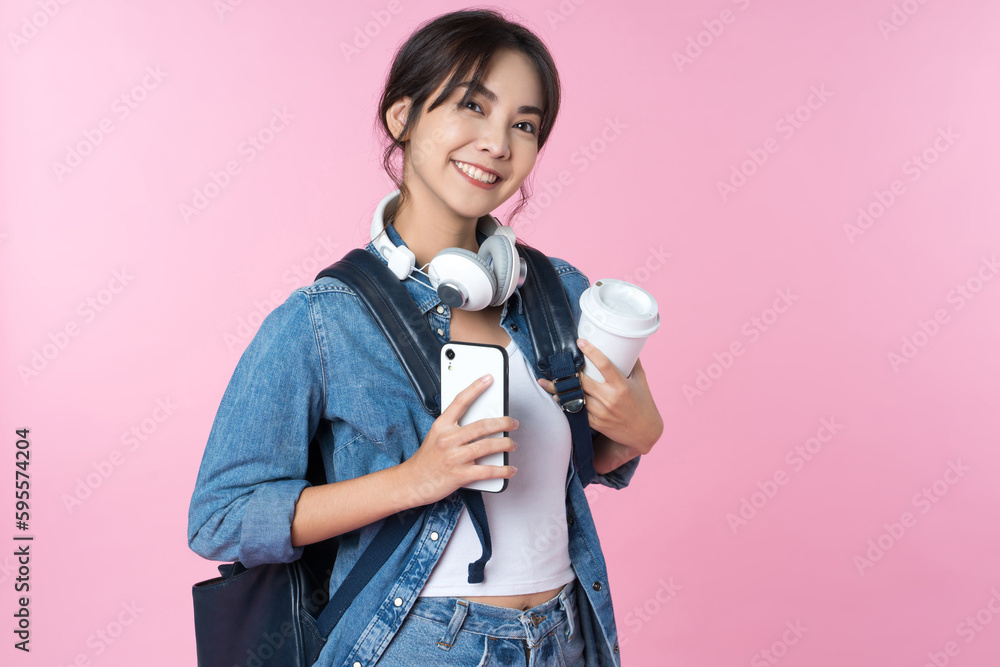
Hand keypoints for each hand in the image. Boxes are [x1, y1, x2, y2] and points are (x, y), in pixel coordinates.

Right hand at [402, 374, 518, 506]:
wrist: (412, 482)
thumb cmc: (426, 459)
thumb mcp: (436, 436)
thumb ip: (454, 427)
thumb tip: (480, 423)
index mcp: (441, 426)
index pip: (460, 401)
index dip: (476, 387)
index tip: (489, 378)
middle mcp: (448, 439)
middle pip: (482, 425)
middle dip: (503, 423)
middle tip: (512, 423)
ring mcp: (454, 457)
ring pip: (487, 446)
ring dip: (505, 444)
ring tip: (512, 444)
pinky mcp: (460, 475)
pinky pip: (487, 470)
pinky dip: (503, 470)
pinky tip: (510, 469)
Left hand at [537, 339, 662, 453]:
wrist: (645, 432)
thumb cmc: (644, 403)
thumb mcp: (641, 381)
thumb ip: (633, 364)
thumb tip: (626, 345)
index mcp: (622, 385)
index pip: (605, 364)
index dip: (591, 351)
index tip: (580, 342)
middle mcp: (610, 398)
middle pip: (582, 381)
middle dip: (566, 373)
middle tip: (553, 363)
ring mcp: (602, 411)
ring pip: (576, 397)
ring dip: (559, 390)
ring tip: (544, 382)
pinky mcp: (597, 422)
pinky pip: (577, 412)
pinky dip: (565, 404)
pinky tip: (555, 398)